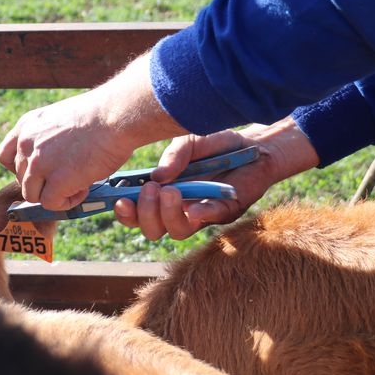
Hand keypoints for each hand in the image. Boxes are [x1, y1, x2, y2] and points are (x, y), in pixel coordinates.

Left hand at [0, 53, 187, 209]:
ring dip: (54, 194)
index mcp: (26, 125)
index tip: (41, 171)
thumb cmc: (100, 116)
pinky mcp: (56, 181)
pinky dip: (66, 202)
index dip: (22, 169)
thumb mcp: (61, 119)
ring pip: (32, 195)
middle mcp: (27, 143)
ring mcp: (39, 163)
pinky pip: (51, 204)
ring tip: (78, 183)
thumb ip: (47, 139)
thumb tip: (51, 163)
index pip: (4, 157)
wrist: (116, 115)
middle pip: (21, 180)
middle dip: (44, 183)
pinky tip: (84, 188)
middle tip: (71, 176)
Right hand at [114, 117, 319, 239]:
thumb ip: (174, 156)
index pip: (137, 214)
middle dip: (146, 213)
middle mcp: (180, 209)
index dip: (126, 214)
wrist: (254, 145)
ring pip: (177, 232)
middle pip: (153, 230)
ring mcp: (202, 214)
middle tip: (152, 190)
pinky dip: (198, 214)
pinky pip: (208, 220)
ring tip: (171, 191)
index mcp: (163, 194)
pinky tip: (192, 206)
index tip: (120, 200)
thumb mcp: (190, 142)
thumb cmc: (217, 144)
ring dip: (168, 215)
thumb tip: (157, 176)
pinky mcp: (225, 212)